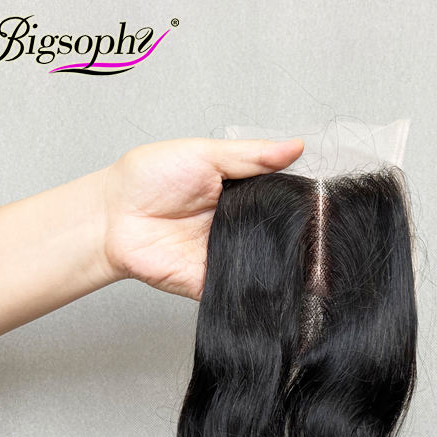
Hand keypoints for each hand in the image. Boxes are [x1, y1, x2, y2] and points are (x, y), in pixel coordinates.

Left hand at [100, 136, 304, 299]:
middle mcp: (237, 226)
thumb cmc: (147, 179)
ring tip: (306, 260)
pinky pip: (242, 289)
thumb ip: (251, 155)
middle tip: (318, 234)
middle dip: (296, 236)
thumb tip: (296, 147)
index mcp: (239, 194)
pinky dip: (255, 287)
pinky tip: (272, 280)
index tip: (325, 203)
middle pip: (278, 235)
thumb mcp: (204, 154)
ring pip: (266, 264)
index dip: (301, 202)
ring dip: (280, 263)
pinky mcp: (214, 283)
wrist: (112, 218)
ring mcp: (228, 256)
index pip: (281, 200)